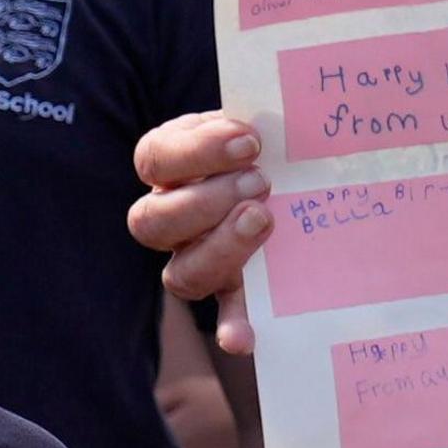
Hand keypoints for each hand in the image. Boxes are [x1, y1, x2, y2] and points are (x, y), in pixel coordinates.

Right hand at [132, 112, 272, 353]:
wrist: (295, 168)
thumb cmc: (269, 138)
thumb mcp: (256, 118)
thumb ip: (258, 116)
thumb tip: (282, 108)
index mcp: (170, 167)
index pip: (155, 158)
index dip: (197, 151)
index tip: (249, 140)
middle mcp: (170, 216)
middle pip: (152, 222)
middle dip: (206, 202)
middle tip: (261, 183)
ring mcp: (196, 257)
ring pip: (180, 273)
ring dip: (221, 249)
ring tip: (265, 219)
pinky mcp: (232, 288)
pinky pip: (224, 313)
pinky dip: (233, 326)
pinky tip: (244, 339)